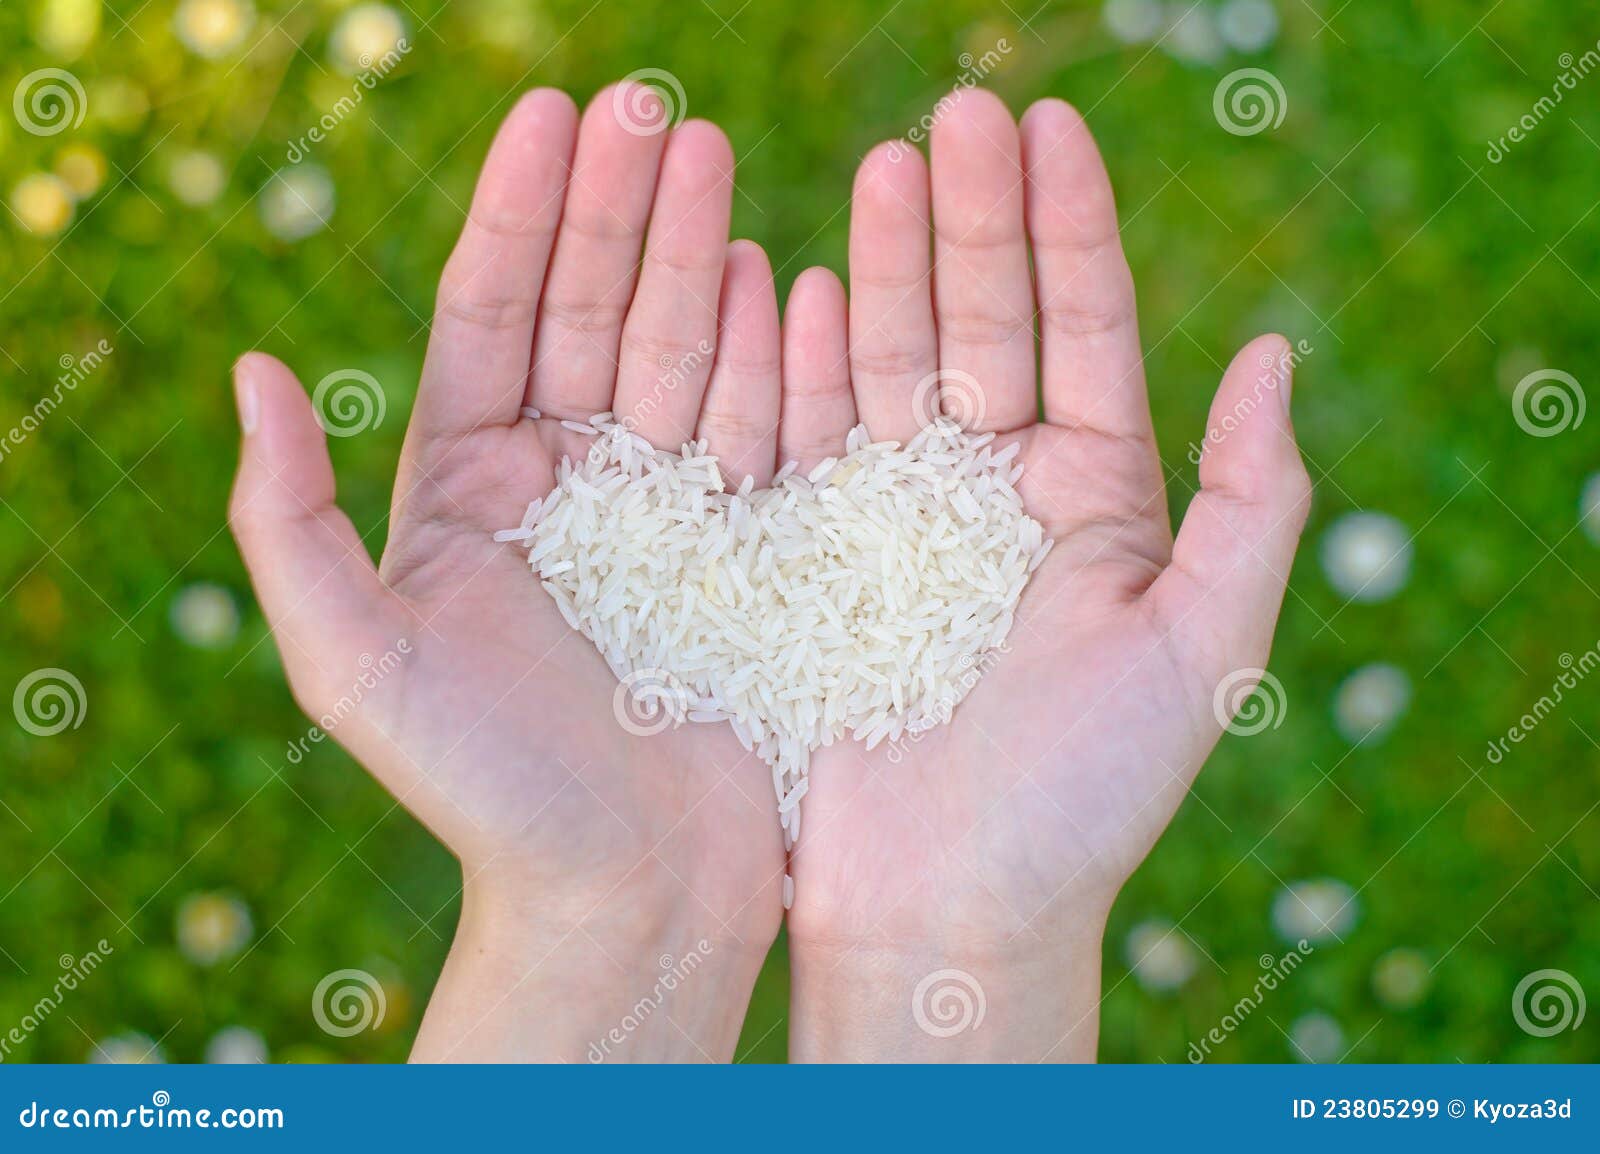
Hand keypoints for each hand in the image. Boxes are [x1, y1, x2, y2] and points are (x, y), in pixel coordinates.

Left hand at [229, 85, 788, 1061]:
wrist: (628, 900)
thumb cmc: (489, 797)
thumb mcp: (358, 665)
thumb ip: (294, 525)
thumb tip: (252, 372)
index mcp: (470, 493)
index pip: (493, 322)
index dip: (521, 216)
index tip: (555, 114)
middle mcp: (565, 489)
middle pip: (589, 315)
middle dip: (618, 208)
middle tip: (654, 107)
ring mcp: (665, 515)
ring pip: (677, 355)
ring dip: (695, 256)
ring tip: (715, 160)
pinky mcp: (749, 554)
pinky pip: (761, 431)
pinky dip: (772, 355)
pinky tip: (788, 279)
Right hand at [781, 90, 1311, 1060]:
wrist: (945, 909)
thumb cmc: (1080, 799)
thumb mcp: (1201, 651)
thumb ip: (1252, 504)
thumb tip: (1271, 351)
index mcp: (1095, 506)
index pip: (1081, 336)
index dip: (1067, 230)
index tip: (1046, 128)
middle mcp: (997, 500)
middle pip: (986, 327)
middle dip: (974, 219)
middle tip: (954, 115)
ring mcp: (897, 525)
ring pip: (896, 365)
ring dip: (893, 264)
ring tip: (885, 168)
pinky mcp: (812, 562)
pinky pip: (807, 438)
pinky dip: (807, 360)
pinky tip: (808, 284)